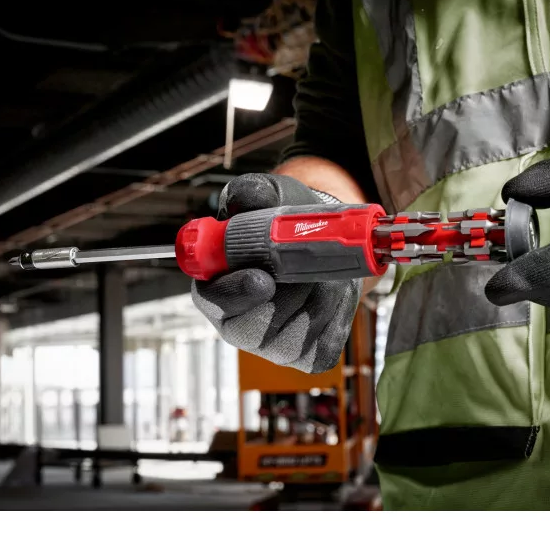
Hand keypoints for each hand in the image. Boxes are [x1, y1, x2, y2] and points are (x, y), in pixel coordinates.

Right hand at [190, 173, 360, 372]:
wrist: (330, 244)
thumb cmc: (291, 224)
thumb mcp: (271, 196)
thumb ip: (251, 193)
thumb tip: (242, 198)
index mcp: (218, 287)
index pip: (212, 302)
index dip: (232, 294)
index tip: (263, 279)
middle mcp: (240, 323)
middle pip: (253, 328)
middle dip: (287, 296)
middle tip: (308, 268)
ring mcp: (275, 345)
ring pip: (297, 332)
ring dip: (317, 296)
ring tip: (322, 270)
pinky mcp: (310, 355)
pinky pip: (324, 340)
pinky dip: (337, 313)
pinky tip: (333, 291)